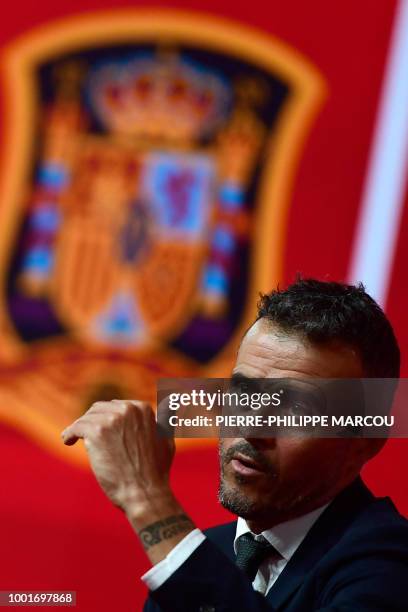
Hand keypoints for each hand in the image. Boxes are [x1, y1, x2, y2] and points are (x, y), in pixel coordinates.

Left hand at [61, 400, 175, 517]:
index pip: (116, 406)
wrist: (144, 492)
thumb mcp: (166, 440)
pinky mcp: (96, 432)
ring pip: (87, 418)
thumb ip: (163, 422)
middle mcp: (128, 409)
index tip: (101, 429)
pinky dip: (69, 433)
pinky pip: (76, 427)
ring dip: (81, 428)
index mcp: (142, 408)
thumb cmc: (155, 472)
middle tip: (87, 436)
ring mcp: (111, 419)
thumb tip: (167, 407)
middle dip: (93, 421)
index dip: (107, 418)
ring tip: (74, 438)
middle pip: (100, 409)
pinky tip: (67, 440)